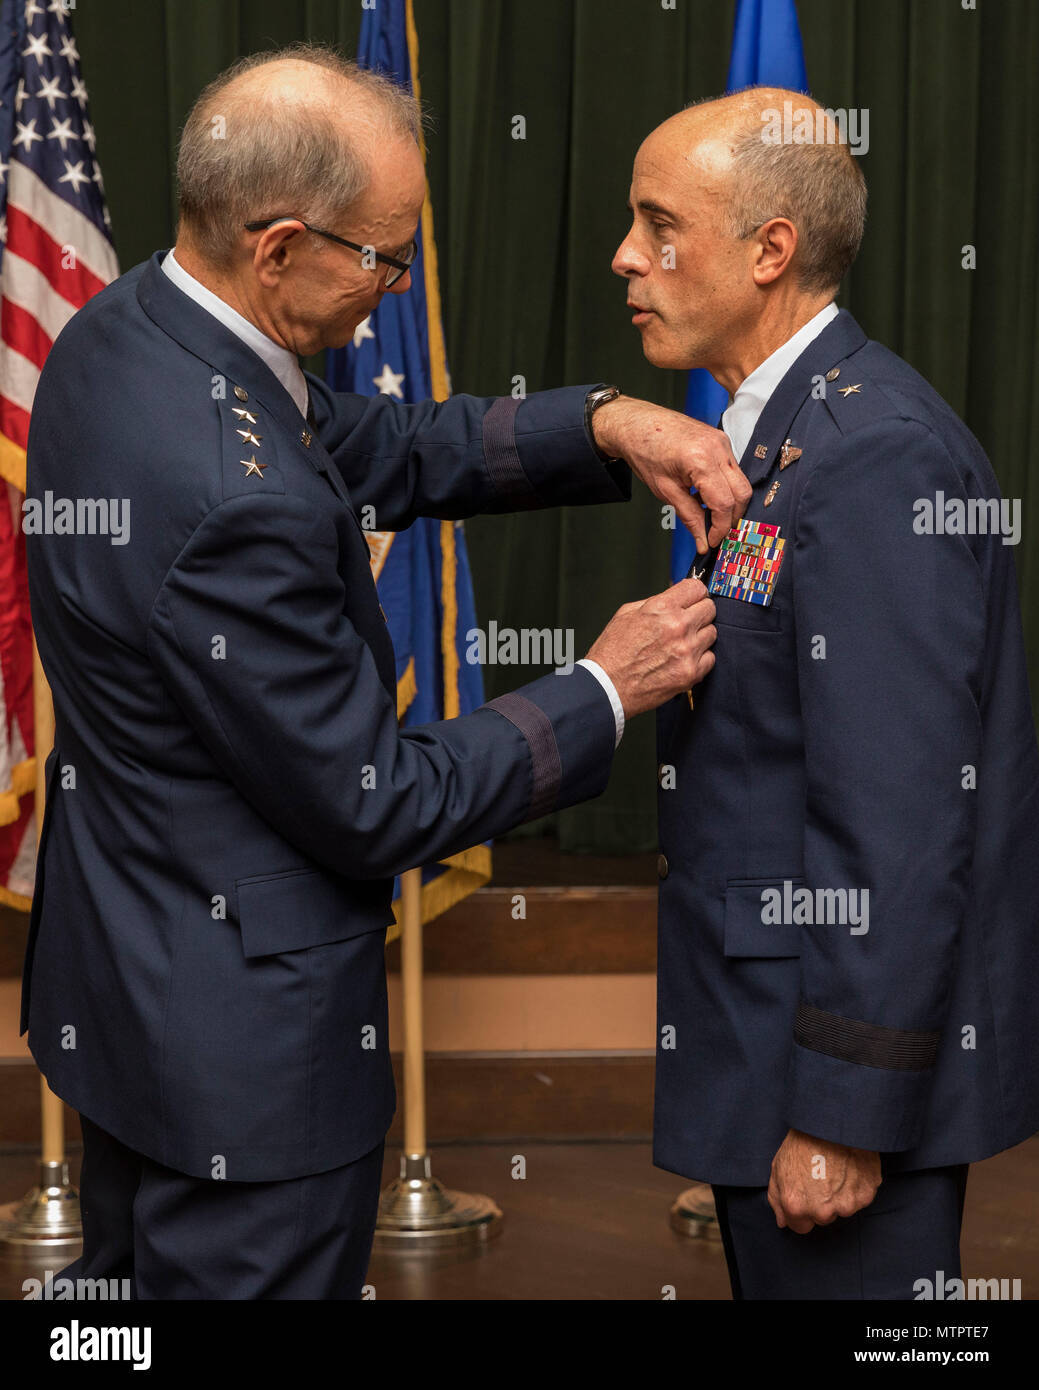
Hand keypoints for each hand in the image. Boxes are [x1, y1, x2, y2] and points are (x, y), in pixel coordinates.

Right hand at [585, 577, 715, 717]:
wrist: (607, 687)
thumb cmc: (613, 651)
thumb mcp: (627, 613)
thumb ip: (656, 602)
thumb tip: (677, 597)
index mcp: (661, 608)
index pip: (697, 588)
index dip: (695, 593)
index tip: (693, 599)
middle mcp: (678, 627)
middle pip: (709, 609)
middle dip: (699, 613)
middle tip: (687, 622)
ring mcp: (687, 651)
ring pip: (712, 633)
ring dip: (699, 637)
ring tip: (680, 644)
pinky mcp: (691, 673)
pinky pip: (711, 658)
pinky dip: (700, 659)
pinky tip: (682, 660)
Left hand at [591, 395, 751, 552]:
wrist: (637, 424)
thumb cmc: (645, 451)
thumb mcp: (665, 491)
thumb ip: (689, 517)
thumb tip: (703, 539)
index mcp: (701, 460)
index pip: (724, 503)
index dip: (721, 527)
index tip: (713, 540)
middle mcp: (718, 448)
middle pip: (741, 493)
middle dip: (731, 517)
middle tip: (714, 531)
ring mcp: (722, 442)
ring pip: (740, 482)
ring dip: (728, 502)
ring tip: (705, 511)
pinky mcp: (721, 440)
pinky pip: (732, 470)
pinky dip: (723, 487)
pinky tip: (704, 494)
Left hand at [767, 1128, 881, 1233]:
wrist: (830, 1122)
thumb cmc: (803, 1141)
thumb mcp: (778, 1167)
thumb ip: (777, 1199)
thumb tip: (782, 1221)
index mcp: (796, 1206)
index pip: (801, 1227)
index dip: (803, 1211)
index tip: (807, 1195)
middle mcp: (821, 1211)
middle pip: (823, 1219)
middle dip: (822, 1203)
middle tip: (821, 1176)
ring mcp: (846, 1205)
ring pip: (843, 1209)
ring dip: (841, 1195)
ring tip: (836, 1168)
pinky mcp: (866, 1195)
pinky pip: (860, 1197)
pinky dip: (857, 1186)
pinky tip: (850, 1168)